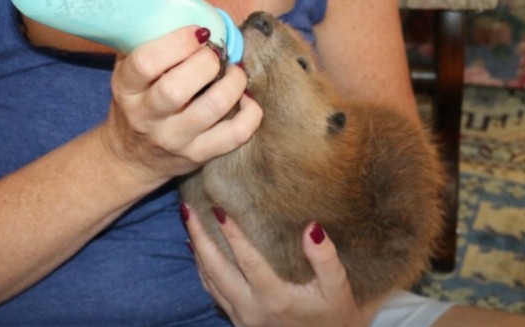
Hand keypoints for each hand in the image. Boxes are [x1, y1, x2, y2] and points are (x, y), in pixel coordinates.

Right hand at [100, 26, 262, 186]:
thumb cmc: (136, 102)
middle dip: (208, 62)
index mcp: (127, 88)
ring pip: (213, 107)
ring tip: (235, 73)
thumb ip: (149, 42)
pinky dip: (251, 114)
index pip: (146, 62)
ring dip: (234, 82)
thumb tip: (190, 10)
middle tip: (216, 54)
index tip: (198, 32)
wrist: (130, 157)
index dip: (178, 41)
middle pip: (178, 88)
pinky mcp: (198, 155)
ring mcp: (174, 139)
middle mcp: (147, 116)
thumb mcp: (128, 71)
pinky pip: (235, 135)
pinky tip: (247, 100)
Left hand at [184, 204, 382, 326]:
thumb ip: (326, 259)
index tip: (218, 208)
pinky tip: (196, 251)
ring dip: (197, 251)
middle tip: (187, 209)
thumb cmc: (335, 314)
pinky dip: (202, 269)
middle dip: (199, 237)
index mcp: (275, 298)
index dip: (232, 234)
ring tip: (188, 221)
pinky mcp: (239, 320)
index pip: (247, 261)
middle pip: (216, 270)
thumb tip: (312, 228)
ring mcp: (242, 317)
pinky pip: (213, 292)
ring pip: (209, 281)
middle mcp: (252, 309)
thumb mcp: (338, 288)